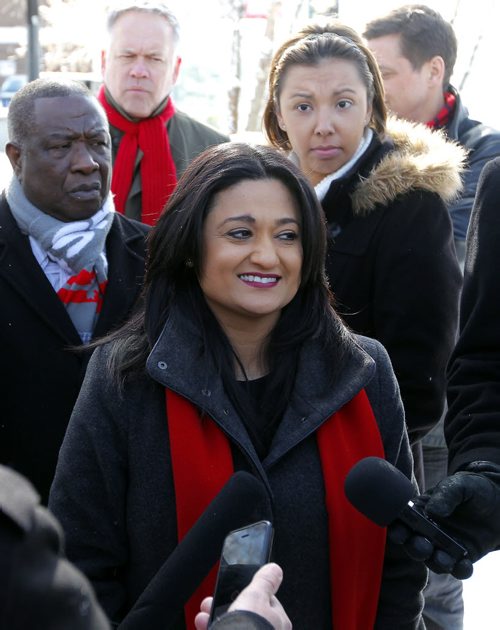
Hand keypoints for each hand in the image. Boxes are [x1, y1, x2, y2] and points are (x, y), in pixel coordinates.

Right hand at [195, 563, 290, 629]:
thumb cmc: (250, 628)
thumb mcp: (256, 596)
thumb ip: (265, 581)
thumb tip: (275, 569)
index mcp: (278, 621)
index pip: (264, 600)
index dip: (246, 592)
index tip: (233, 590)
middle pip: (246, 614)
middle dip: (227, 606)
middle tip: (211, 603)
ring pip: (235, 627)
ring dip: (216, 619)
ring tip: (203, 616)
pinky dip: (214, 629)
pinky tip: (204, 626)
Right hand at [388, 462, 499, 577]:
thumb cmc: (474, 488)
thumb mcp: (460, 484)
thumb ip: (446, 494)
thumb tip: (432, 510)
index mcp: (421, 511)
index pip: (403, 522)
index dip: (397, 528)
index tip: (399, 531)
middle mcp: (429, 531)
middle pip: (414, 544)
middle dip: (415, 547)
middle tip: (422, 544)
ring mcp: (446, 546)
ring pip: (433, 560)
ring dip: (435, 561)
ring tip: (443, 558)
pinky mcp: (464, 557)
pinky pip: (458, 569)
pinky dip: (460, 570)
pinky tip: (464, 564)